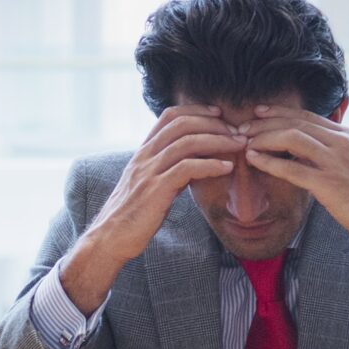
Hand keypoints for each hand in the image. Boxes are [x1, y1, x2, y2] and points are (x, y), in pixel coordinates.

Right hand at [62, 107, 244, 307]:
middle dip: (213, 124)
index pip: (169, 116)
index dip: (196, 110)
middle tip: (237, 132)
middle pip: (182, 124)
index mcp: (143, 152)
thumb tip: (193, 163)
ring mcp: (149, 171)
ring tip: (239, 146)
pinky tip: (226, 168)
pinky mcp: (156, 190)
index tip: (218, 115)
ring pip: (187, 142)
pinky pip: (187, 168)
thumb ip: (167, 169)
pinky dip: (210, 165)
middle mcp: (145, 156)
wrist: (110, 238)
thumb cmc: (133, 215)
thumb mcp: (149, 184)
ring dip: (218, 141)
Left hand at [241, 107, 348, 265]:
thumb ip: (330, 153)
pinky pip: (292, 169)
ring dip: (264, 138)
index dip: (279, 112)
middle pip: (296, 123)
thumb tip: (302, 150)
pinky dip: (269, 162)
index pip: (307, 116)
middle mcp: (342, 143)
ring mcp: (336, 162)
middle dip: (265, 123)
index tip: (258, 113)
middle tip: (243, 128)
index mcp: (347, 136)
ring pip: (292, 139)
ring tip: (245, 142)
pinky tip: (254, 160)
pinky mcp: (330, 184)